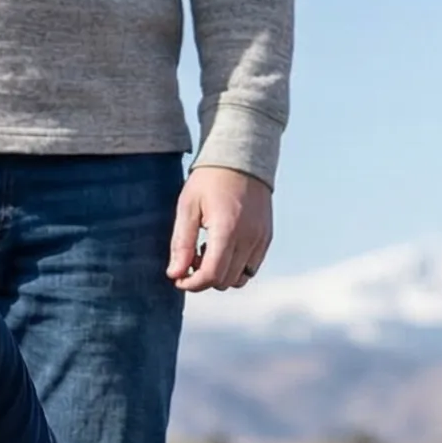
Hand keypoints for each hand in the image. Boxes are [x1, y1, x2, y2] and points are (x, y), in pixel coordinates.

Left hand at [167, 166, 273, 292]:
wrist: (241, 157)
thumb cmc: (209, 180)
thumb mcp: (188, 207)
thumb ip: (181, 243)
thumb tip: (175, 275)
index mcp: (227, 229)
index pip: (211, 275)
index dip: (192, 284)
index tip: (178, 279)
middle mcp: (249, 238)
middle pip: (224, 281)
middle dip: (203, 279)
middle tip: (190, 260)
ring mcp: (260, 238)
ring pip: (240, 279)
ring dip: (220, 274)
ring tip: (207, 252)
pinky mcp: (266, 237)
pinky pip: (252, 267)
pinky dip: (235, 267)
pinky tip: (222, 248)